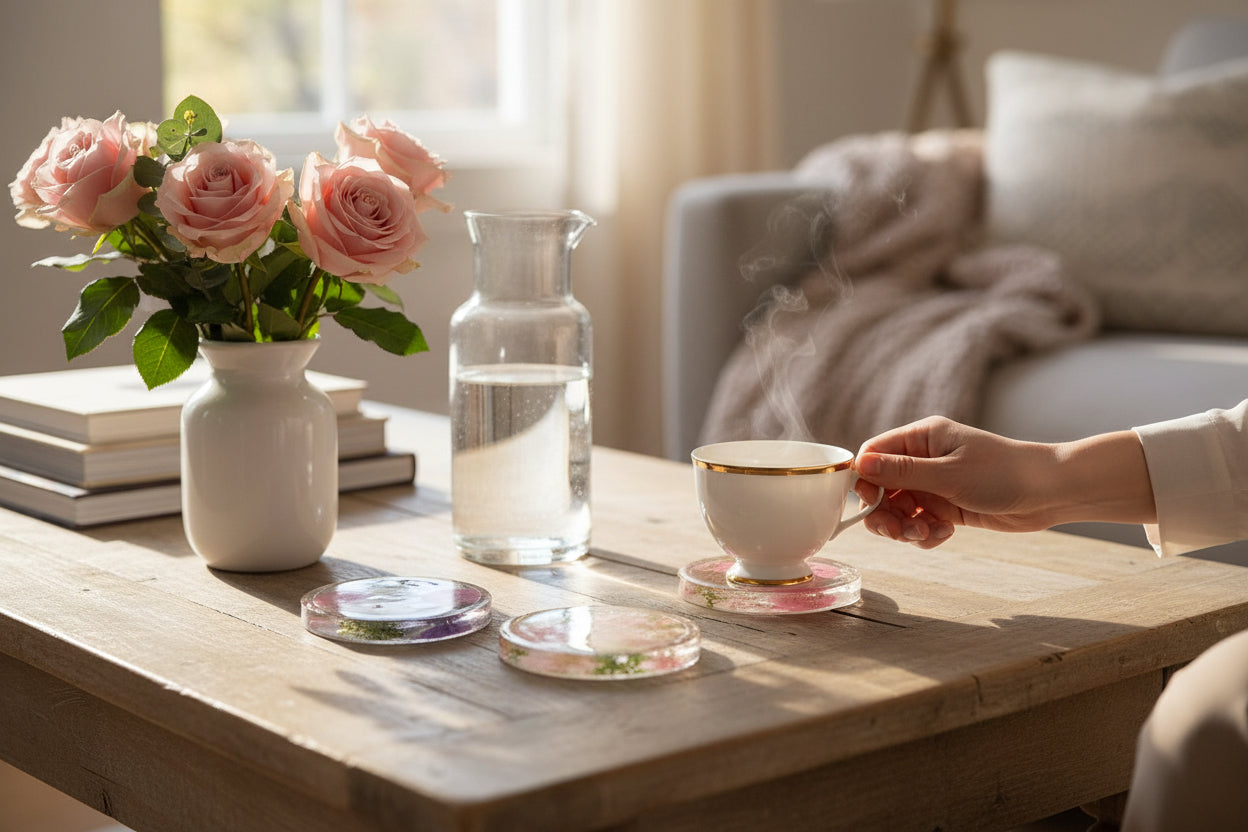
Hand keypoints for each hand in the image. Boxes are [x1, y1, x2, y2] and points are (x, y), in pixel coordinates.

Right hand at [853, 416, 1154, 548]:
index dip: (865, 480)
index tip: (869, 503)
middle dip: (884, 512)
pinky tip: (944, 534)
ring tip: (925, 533)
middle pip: (881, 487)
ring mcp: (935, 484)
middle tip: (896, 532)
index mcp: (922, 438)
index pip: (874, 454)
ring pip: (899, 509)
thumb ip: (902, 472)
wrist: (1049, 493)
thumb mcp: (948, 474)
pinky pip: (919, 522)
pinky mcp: (947, 506)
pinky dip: (924, 533)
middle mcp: (924, 459)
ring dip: (905, 527)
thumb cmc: (1003, 473)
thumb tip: (860, 465)